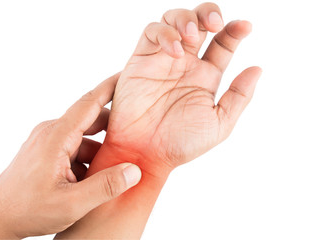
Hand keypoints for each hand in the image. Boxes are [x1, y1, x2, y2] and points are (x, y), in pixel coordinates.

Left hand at [0, 73, 141, 238]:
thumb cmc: (26, 209)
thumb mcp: (71, 203)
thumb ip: (105, 186)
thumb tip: (133, 171)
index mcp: (56, 137)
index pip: (89, 103)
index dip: (111, 87)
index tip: (128, 75)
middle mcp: (51, 132)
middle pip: (90, 120)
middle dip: (113, 128)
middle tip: (135, 137)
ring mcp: (48, 141)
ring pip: (83, 137)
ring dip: (100, 149)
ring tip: (113, 168)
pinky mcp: (47, 151)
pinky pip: (74, 146)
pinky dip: (87, 158)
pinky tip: (92, 178)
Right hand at [104, 3, 261, 174]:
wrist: (145, 154)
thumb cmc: (180, 144)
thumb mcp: (219, 124)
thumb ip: (238, 96)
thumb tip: (257, 68)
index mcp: (205, 77)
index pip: (222, 44)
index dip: (234, 31)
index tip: (245, 27)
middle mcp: (184, 65)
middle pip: (198, 23)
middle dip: (208, 13)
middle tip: (215, 23)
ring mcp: (162, 60)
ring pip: (173, 21)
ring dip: (186, 18)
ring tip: (193, 34)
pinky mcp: (140, 61)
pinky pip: (151, 34)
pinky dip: (164, 34)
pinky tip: (174, 51)